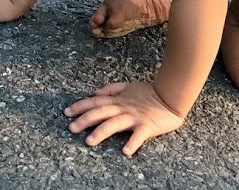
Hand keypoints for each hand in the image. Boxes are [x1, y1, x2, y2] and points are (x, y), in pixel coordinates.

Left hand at [65, 82, 184, 155]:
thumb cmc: (150, 93)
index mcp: (118, 100)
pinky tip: (126, 152)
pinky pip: (139, 135)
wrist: (172, 96)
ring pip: (115, 124)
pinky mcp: (147, 126)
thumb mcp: (129, 86)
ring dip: (101, 132)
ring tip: (89, 141)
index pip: (95, 101)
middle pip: (101, 112)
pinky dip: (133, 143)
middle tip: (71, 128)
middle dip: (84, 120)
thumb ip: (111, 89)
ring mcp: (135, 117)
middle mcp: (123, 108)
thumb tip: (94, 93)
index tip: (67, 112)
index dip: (80, 106)